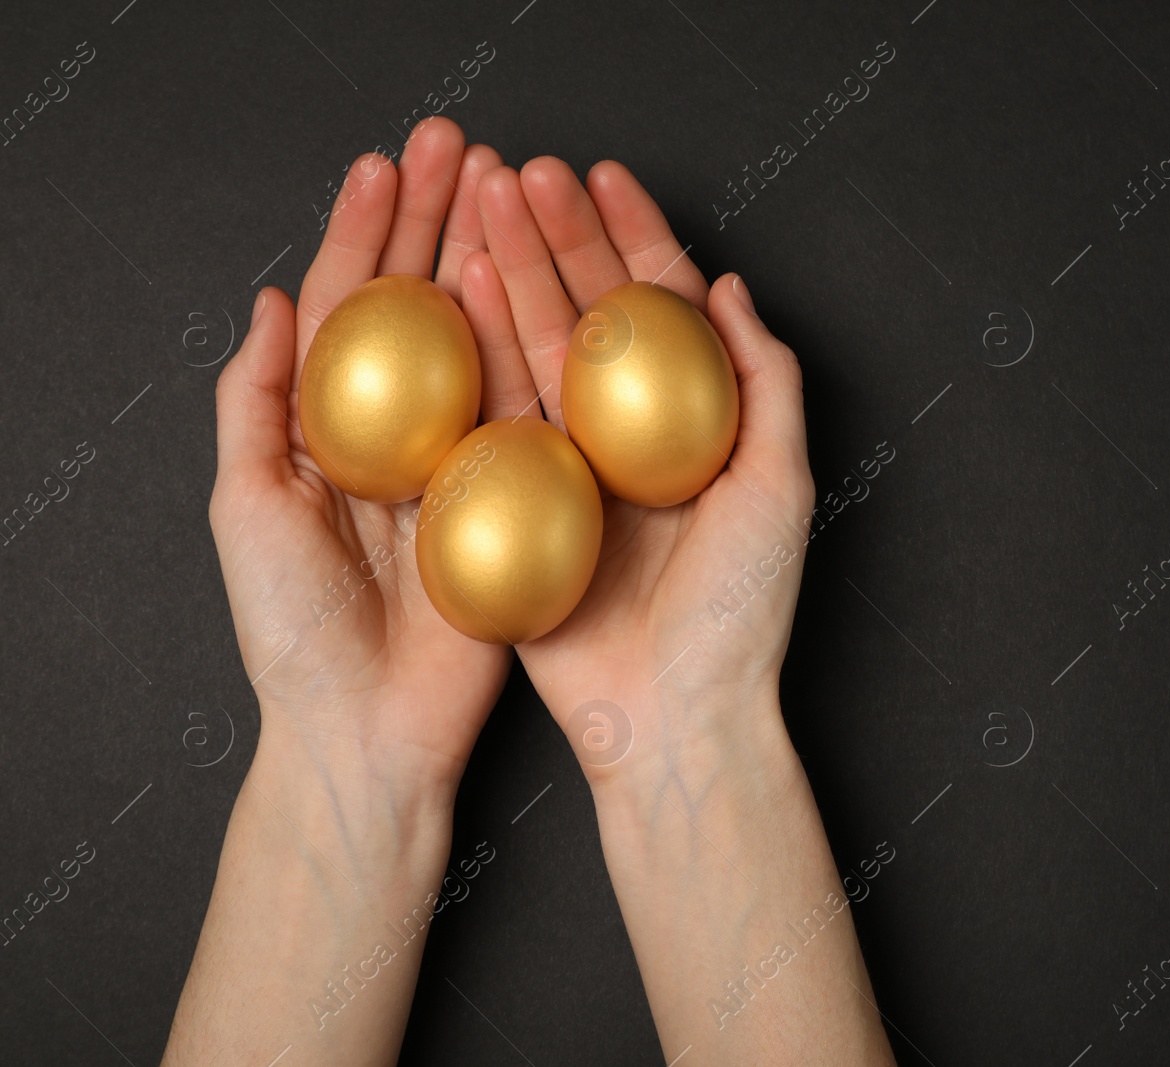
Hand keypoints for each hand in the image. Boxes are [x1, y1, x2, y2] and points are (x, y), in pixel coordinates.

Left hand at [210, 117, 512, 795]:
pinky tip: (542, 285)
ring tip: (508, 189)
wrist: (370, 731)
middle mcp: (401, 433)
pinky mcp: (518, 497)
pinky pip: (526, 409)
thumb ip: (255, 403)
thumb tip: (268, 300)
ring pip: (478, 340)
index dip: (364, 234)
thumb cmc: (293, 631)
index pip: (346, 309)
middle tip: (463, 147)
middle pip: (419, 307)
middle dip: (437, 221)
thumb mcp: (245, 508)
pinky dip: (531, 345)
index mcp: (330, 430)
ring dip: (490, 260)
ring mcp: (462, 461)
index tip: (389, 166)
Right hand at [464, 157, 814, 789]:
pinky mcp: (515, 503)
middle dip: (561, 235)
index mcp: (696, 425)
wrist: (670, 721)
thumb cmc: (738, 614)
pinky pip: (494, 415)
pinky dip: (480, 349)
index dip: (636, 237)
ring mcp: (570, 465)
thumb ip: (764, 382)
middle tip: (524, 169)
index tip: (605, 176)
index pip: (662, 310)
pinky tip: (464, 286)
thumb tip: (733, 287)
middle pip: (592, 314)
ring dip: (513, 269)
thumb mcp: (779, 487)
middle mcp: (629, 435)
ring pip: (537, 349)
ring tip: (485, 199)